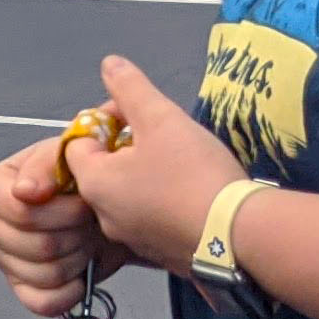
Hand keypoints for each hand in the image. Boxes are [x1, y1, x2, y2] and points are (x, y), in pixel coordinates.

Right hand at [0, 133, 113, 318]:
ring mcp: (2, 260)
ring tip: (86, 240)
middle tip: (90, 221)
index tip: (84, 202)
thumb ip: (44, 164)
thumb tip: (24, 191)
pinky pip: (42, 303)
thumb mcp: (64, 154)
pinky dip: (69, 292)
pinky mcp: (20, 287)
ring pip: (45, 275)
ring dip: (79, 259)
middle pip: (38, 246)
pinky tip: (80, 274)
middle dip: (77, 235)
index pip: (21, 213)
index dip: (62, 212)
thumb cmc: (76, 176)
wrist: (98, 203)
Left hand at [54, 55, 244, 276]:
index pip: (78, 143)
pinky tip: (191, 192)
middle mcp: (103, 216)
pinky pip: (152, 220)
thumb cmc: (195, 173)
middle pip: (103, 170)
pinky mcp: (159, 254)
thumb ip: (131, 89)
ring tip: (182, 162)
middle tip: (163, 136)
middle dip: (127, 148)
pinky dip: (164, 203)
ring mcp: (132, 239)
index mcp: (94, 183)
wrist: (241, 237)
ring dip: (147, 175)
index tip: (137, 115)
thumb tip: (109, 64)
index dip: (105, 121)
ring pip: (129, 195)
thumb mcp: (162, 119)